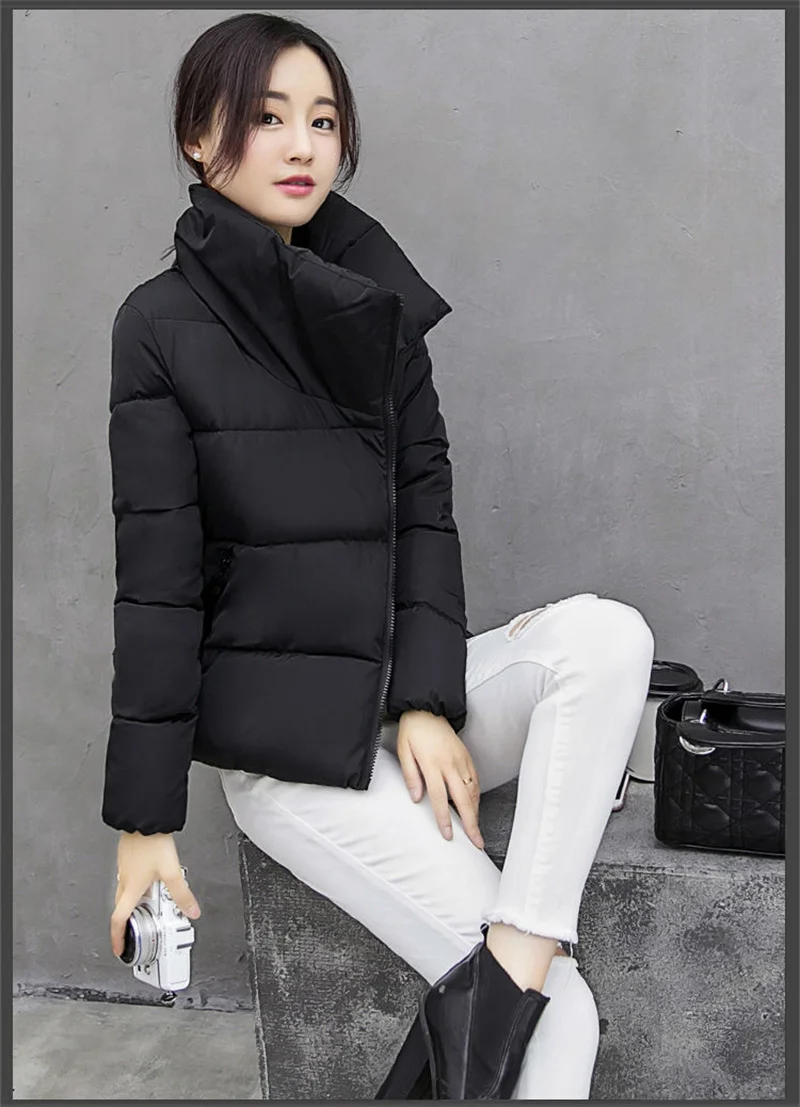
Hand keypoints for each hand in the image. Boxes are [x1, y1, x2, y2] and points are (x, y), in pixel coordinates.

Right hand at [110, 831, 200, 957]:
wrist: (144, 819)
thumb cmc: (152, 842)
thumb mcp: (171, 872)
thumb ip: (182, 894)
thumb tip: (191, 911)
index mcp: (132, 888)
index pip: (119, 920)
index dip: (118, 937)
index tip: (119, 947)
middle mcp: (125, 879)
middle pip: (122, 908)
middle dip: (128, 922)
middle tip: (139, 928)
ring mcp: (125, 868)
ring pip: (125, 892)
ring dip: (135, 902)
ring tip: (153, 903)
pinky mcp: (127, 857)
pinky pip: (129, 877)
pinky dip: (138, 885)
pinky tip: (152, 878)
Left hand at [396, 710, 483, 849]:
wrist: (427, 710)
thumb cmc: (413, 731)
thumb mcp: (404, 751)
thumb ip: (410, 775)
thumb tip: (416, 798)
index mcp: (432, 764)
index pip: (440, 797)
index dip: (444, 818)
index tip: (448, 835)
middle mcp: (450, 764)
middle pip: (463, 799)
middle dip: (471, 823)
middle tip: (477, 842)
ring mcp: (461, 761)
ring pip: (472, 791)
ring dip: (476, 812)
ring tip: (476, 830)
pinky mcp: (467, 757)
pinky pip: (475, 781)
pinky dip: (477, 796)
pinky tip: (475, 807)